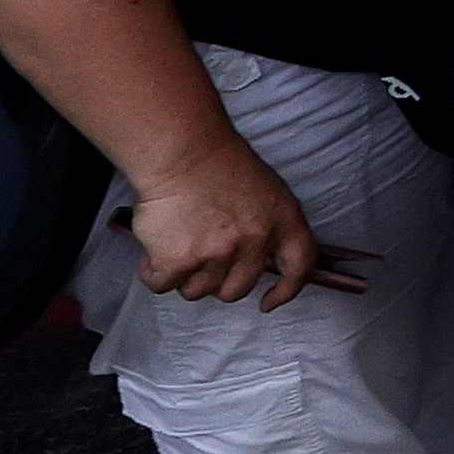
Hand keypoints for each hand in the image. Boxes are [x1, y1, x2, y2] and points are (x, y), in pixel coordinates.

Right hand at [124, 135, 327, 307]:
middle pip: (237, 289)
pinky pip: (163, 286)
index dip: (287, 290)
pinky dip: (154, 274)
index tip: (269, 301)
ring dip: (185, 276)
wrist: (182, 152)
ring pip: (198, 291)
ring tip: (177, 242)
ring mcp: (217, 254)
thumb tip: (260, 257)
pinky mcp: (179, 262)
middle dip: (217, 281)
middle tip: (201, 257)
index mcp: (282, 219)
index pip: (300, 265)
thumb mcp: (264, 190)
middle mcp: (254, 241)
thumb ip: (267, 225)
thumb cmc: (218, 163)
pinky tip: (153, 251)